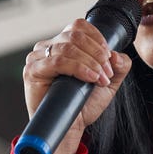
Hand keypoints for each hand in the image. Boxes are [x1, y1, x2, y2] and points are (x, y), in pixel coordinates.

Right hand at [22, 18, 131, 153]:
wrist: (70, 128)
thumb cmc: (82, 105)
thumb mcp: (108, 83)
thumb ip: (119, 66)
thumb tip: (117, 54)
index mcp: (64, 44)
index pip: (80, 26)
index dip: (98, 39)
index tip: (109, 58)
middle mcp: (49, 47)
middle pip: (75, 35)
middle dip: (97, 53)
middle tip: (107, 73)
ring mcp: (38, 57)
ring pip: (68, 47)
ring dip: (90, 62)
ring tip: (100, 79)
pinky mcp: (32, 70)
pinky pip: (57, 61)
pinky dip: (78, 68)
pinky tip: (90, 78)